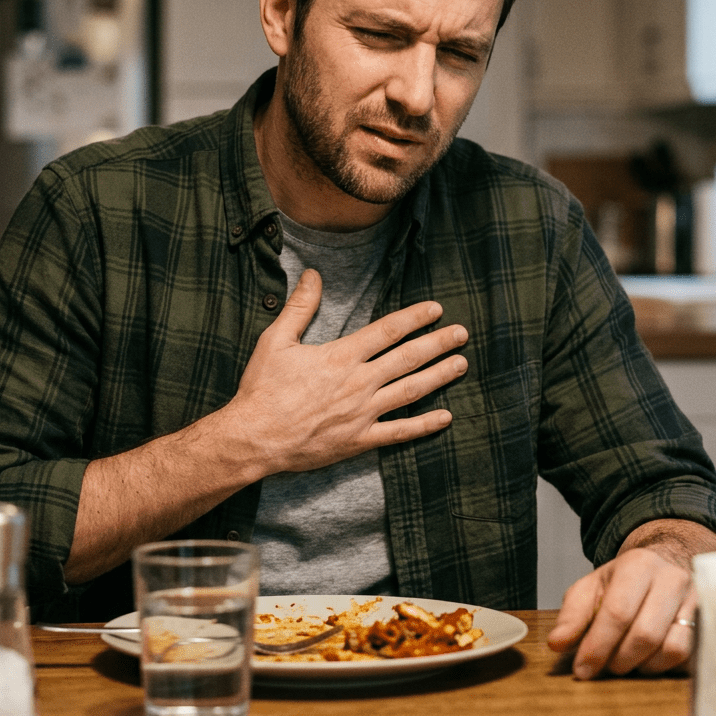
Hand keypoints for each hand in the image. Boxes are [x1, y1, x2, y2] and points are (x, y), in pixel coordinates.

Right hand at [230, 268, 467, 472]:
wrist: (254, 438)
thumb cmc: (262, 389)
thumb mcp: (276, 340)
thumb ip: (300, 307)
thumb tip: (313, 274)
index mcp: (341, 357)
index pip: (387, 330)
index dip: (415, 318)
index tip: (435, 310)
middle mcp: (358, 383)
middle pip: (408, 358)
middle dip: (437, 343)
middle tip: (462, 333)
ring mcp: (362, 414)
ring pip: (411, 391)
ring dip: (439, 376)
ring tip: (461, 364)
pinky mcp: (359, 440)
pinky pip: (399, 432)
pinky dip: (424, 425)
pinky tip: (445, 417)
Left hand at [547, 547, 696, 678]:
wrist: (667, 566)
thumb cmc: (624, 583)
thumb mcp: (592, 588)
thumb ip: (573, 613)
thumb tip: (557, 643)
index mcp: (638, 564)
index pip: (617, 612)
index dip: (597, 645)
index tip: (582, 669)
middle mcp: (673, 579)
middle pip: (645, 633)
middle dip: (619, 659)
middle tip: (604, 668)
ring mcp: (698, 601)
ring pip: (671, 649)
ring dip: (642, 666)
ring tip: (625, 662)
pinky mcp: (712, 622)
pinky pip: (689, 657)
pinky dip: (663, 666)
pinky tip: (647, 661)